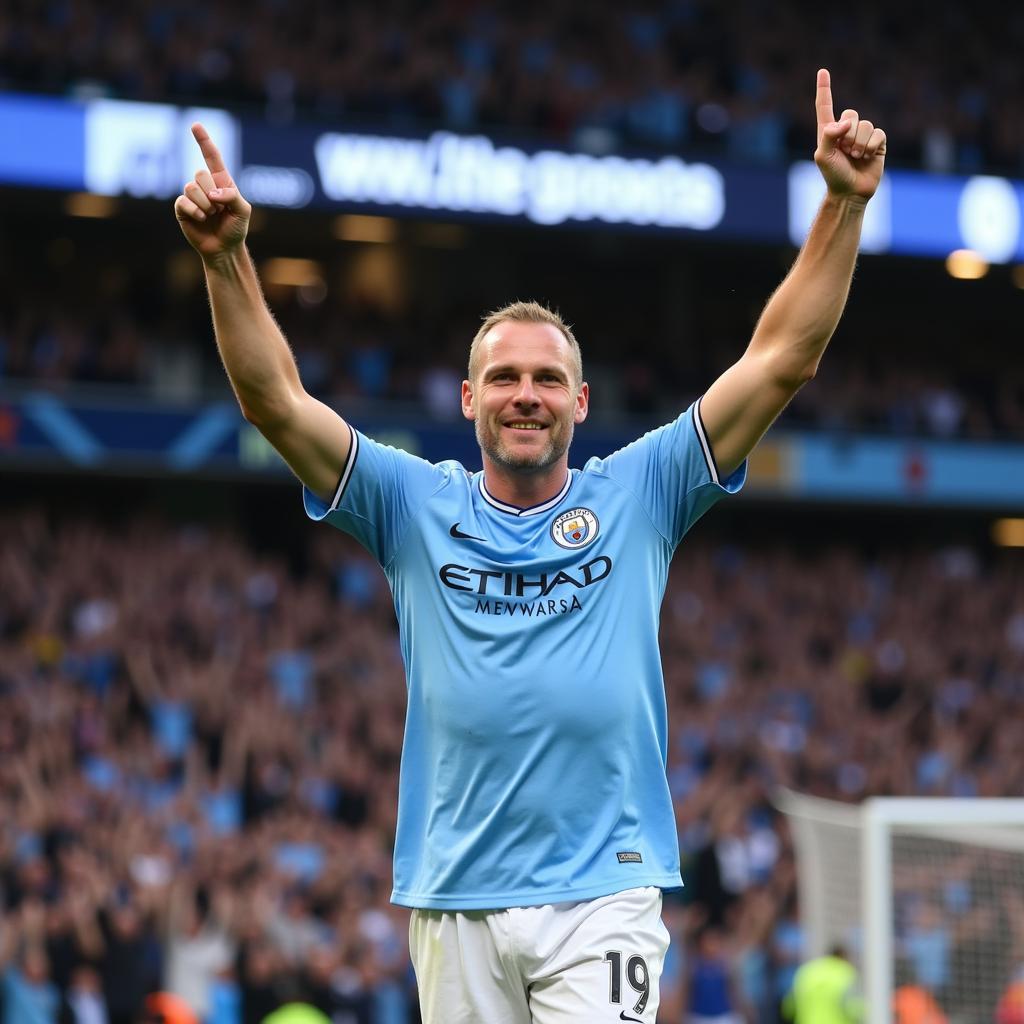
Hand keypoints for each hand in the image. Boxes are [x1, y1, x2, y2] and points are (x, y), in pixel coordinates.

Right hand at [174, 123, 251, 261]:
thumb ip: (233, 196)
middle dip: (211, 194)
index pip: (211, 157)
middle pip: (199, 173)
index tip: (195, 125)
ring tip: (211, 216)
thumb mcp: (243, 211)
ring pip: (190, 187)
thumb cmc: (236, 229)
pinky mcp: (182, 208)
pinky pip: (183, 201)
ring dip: (205, 205)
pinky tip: (200, 219)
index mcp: (221, 181)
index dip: (203, 140)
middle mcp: (204, 185)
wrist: (224, 249)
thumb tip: (213, 192)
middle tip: (219, 210)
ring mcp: (192, 196)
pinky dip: (194, 211)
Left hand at [813, 69, 885, 200]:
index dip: (824, 89)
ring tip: (855, 157)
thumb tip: (845, 121)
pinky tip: (868, 156)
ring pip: (865, 124)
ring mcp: (862, 135)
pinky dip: (872, 145)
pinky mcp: (877, 142)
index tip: (823, 71)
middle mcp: (846, 130)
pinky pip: (878, 133)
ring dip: (860, 143)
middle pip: (851, 114)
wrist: (851, 192)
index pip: (825, 106)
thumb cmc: (833, 175)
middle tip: (845, 152)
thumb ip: (829, 135)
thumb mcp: (823, 156)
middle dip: (848, 134)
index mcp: (828, 131)